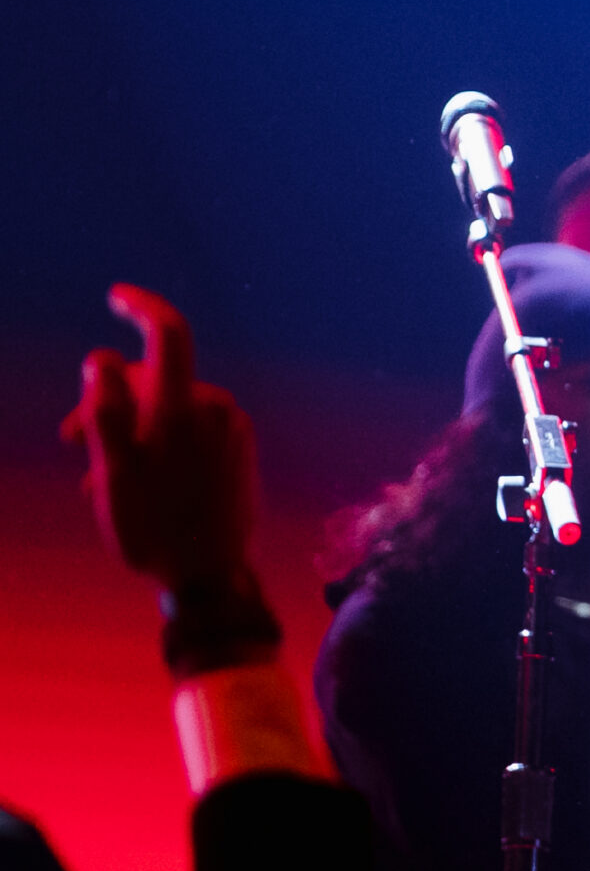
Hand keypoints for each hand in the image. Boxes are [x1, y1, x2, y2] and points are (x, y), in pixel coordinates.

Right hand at [61, 285, 258, 592]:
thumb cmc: (154, 528)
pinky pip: (191, 429)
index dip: (142, 307)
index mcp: (184, 408)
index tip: (116, 296)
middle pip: (153, 380)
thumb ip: (104, 413)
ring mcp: (232, 428)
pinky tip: (139, 481)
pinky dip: (160, 442)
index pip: (168, 334)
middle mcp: (216, 408)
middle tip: (67, 440)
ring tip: (99, 479)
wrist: (212, 574)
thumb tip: (99, 358)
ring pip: (167, 408)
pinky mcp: (239, 447)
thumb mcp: (114, 473)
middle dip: (108, 399)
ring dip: (130, 429)